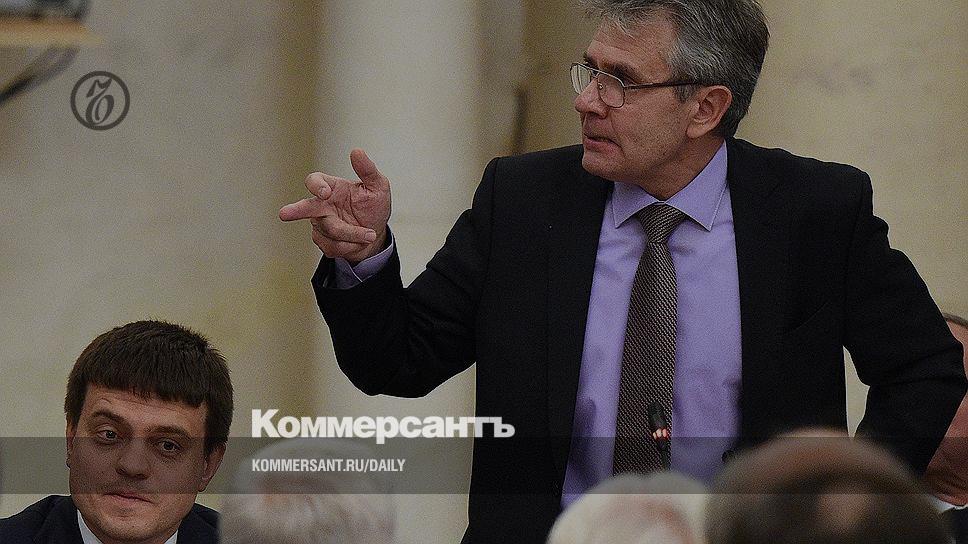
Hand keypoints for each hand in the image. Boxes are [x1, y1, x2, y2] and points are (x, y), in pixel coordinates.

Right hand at [279, 149, 391, 263]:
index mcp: (331, 187)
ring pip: (329, 231)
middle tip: (284, 214)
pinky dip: (351, 246)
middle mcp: (321, 205)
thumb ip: (367, 170)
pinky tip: (359, 242)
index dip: (316, 186)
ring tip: (368, 234)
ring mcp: (320, 224)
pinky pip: (333, 246)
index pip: (315, 181)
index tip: (325, 192)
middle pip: (304, 207)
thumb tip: (357, 151)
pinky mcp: (323, 242)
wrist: (375, 234)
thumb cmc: (374, 206)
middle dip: (295, 211)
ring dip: (352, 235)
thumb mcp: (378, 186)